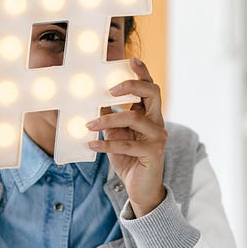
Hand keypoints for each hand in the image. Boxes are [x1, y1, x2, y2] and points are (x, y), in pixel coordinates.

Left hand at [86, 57, 166, 216]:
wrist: (141, 188)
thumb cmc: (128, 158)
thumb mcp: (116, 134)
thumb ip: (110, 118)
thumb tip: (92, 101)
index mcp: (150, 113)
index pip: (149, 87)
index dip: (142, 72)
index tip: (131, 59)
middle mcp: (157, 122)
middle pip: (152, 93)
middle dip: (131, 86)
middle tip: (111, 90)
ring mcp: (157, 137)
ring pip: (134, 118)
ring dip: (108, 119)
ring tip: (88, 125)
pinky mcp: (152, 153)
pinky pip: (127, 145)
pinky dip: (106, 144)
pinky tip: (91, 144)